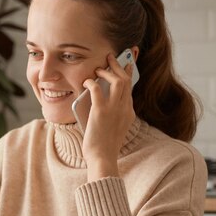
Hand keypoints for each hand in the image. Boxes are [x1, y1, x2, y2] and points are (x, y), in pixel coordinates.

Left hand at [82, 53, 135, 180]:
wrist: (103, 157)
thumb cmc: (103, 146)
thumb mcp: (112, 127)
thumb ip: (111, 114)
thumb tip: (98, 100)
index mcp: (129, 112)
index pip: (130, 88)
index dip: (128, 74)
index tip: (126, 64)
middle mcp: (125, 108)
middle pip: (126, 80)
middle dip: (119, 65)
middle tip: (110, 58)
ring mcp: (115, 109)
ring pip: (118, 80)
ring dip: (107, 71)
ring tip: (98, 69)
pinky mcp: (101, 111)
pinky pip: (97, 89)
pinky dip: (90, 83)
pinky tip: (85, 83)